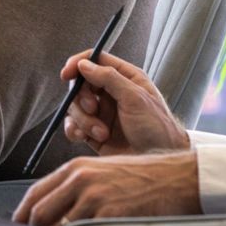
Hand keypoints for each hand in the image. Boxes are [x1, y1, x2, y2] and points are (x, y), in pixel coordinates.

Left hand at [12, 151, 200, 225]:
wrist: (177, 179)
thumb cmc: (144, 178)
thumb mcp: (104, 172)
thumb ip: (78, 186)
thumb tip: (56, 212)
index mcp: (76, 168)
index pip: (35, 193)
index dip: (22, 214)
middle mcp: (80, 179)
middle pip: (38, 212)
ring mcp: (93, 196)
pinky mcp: (109, 213)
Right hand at [57, 51, 187, 155]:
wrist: (158, 164)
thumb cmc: (157, 128)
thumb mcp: (135, 98)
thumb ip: (109, 78)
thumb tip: (85, 64)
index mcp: (125, 78)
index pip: (96, 61)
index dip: (79, 64)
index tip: (67, 74)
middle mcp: (112, 94)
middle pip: (81, 85)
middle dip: (82, 98)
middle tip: (93, 108)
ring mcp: (102, 114)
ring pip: (75, 107)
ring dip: (84, 119)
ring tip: (101, 133)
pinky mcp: (94, 133)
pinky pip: (74, 126)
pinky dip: (74, 130)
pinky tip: (83, 137)